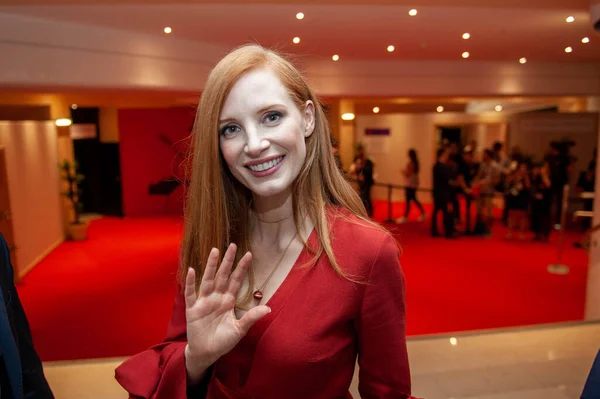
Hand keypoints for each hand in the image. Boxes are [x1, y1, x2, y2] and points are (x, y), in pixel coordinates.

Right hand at [184, 244, 270, 378]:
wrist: (206, 353)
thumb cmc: (223, 341)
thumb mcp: (239, 330)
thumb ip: (251, 318)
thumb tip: (269, 308)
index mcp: (228, 300)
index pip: (236, 280)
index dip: (241, 268)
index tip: (249, 254)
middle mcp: (217, 297)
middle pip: (223, 275)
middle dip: (228, 261)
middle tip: (233, 245)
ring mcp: (204, 301)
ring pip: (208, 280)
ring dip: (211, 266)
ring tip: (215, 251)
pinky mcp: (192, 309)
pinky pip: (191, 293)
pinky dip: (191, 282)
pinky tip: (192, 270)